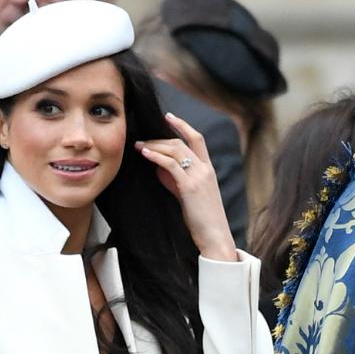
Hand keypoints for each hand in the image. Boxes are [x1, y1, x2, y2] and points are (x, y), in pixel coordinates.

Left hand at [136, 113, 236, 261]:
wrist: (215, 236)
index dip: (183, 126)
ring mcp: (199, 177)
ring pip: (176, 150)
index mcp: (208, 170)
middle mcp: (205, 169)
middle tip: (142, 139)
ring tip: (139, 146)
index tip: (169, 117)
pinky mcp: (190, 187)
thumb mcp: (190, 196)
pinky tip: (145, 154)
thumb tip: (159, 168)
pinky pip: (171, 165)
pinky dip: (157, 156)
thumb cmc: (202, 219)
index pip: (197, 139)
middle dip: (160, 138)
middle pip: (182, 142)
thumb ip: (176, 180)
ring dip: (155, 145)